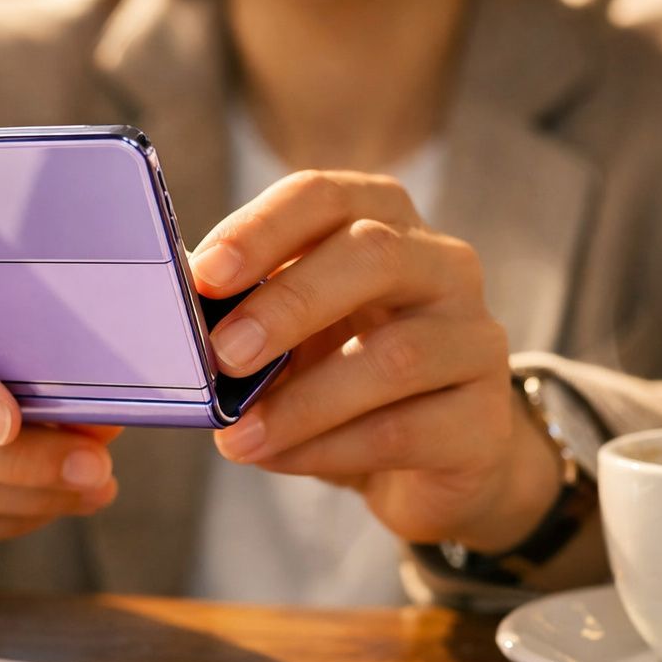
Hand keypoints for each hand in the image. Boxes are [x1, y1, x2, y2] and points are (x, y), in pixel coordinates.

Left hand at [189, 171, 561, 552]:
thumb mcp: (290, 336)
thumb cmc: (342, 376)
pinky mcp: (484, 421)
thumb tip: (177, 326)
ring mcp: (476, 341)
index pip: (326, 196)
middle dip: (288, 303)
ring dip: (302, 401)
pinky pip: (404, 430)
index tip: (205, 273)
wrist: (428, 465)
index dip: (263, 228)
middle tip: (223, 354)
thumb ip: (246, 318)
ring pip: (395, 356)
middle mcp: (444, 266)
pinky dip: (329, 449)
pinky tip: (280, 459)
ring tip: (238, 437)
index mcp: (385, 223)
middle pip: (374, 254)